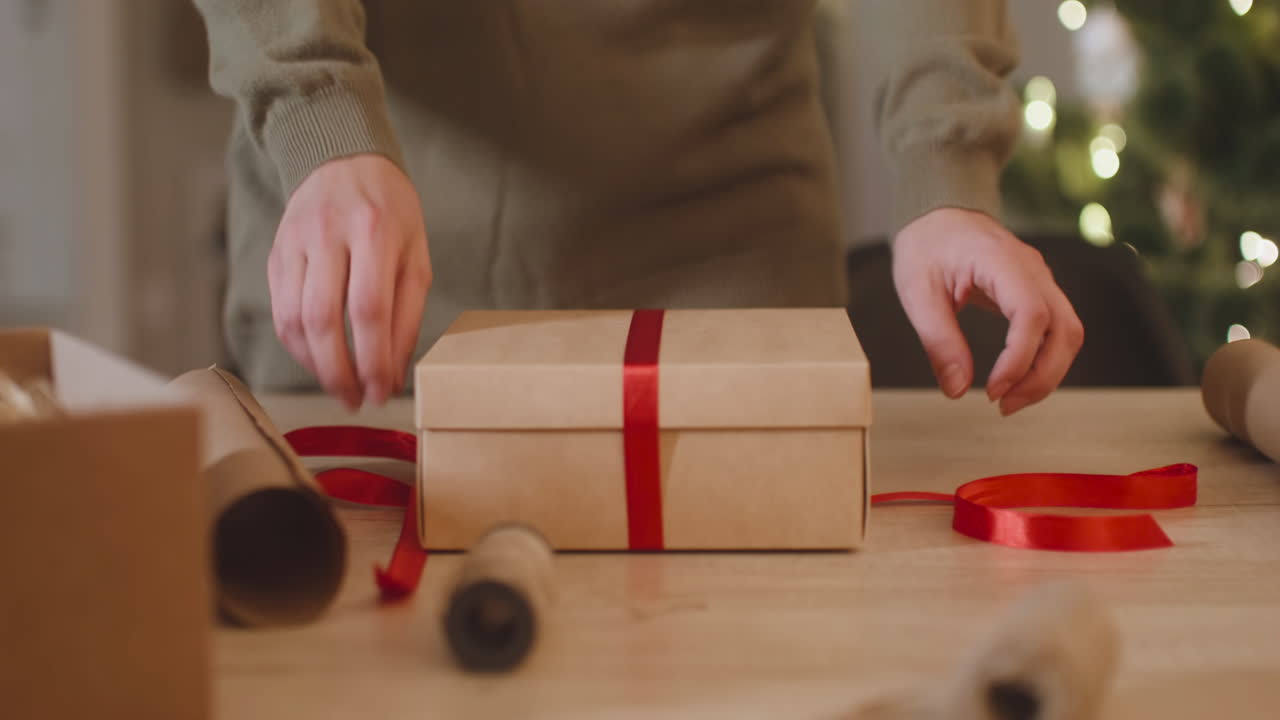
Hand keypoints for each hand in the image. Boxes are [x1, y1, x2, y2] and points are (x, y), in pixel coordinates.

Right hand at [268, 154, 431, 410]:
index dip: (373, 360)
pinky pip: (279, 310)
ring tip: (339, 387)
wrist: (343, 159)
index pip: (369, 309)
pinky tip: (318, 360)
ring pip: (292, 318)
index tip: (381, 393)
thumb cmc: (390, 212)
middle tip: (356, 401)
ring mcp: (294, 242)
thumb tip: (394, 373)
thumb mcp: (416, 254)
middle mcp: (328, 234)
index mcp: (374, 230)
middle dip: (338, 372)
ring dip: (314, 364)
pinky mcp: (275, 253)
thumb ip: (408, 314)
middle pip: (322, 318)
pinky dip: (297, 345)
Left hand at [891, 208, 1083, 414]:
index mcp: (1001, 261)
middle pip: (1065, 329)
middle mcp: (1033, 269)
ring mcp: (1040, 279)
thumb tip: (956, 389)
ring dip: (1047, 373)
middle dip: (1042, 376)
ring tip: (1010, 399)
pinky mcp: (1038, 291)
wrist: (938, 214)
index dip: (1019, 359)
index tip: (993, 390)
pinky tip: (1017, 378)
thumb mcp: (918, 293)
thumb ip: (938, 341)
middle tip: (1004, 405)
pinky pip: (1056, 329)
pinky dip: (1044, 359)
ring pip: (1069, 332)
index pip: (1032, 314)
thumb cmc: (926, 245)